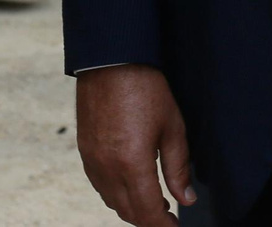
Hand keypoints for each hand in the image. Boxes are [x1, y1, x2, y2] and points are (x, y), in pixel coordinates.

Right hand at [76, 64, 196, 225]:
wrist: (112, 60)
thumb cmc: (145, 89)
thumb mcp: (172, 127)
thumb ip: (178, 168)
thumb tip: (186, 198)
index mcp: (132, 164)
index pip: (148, 213)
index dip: (164, 225)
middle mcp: (108, 168)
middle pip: (128, 212)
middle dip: (149, 219)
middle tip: (168, 214)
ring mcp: (92, 161)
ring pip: (112, 202)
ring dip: (132, 208)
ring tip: (153, 199)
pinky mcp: (84, 151)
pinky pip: (99, 186)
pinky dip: (115, 193)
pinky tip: (130, 183)